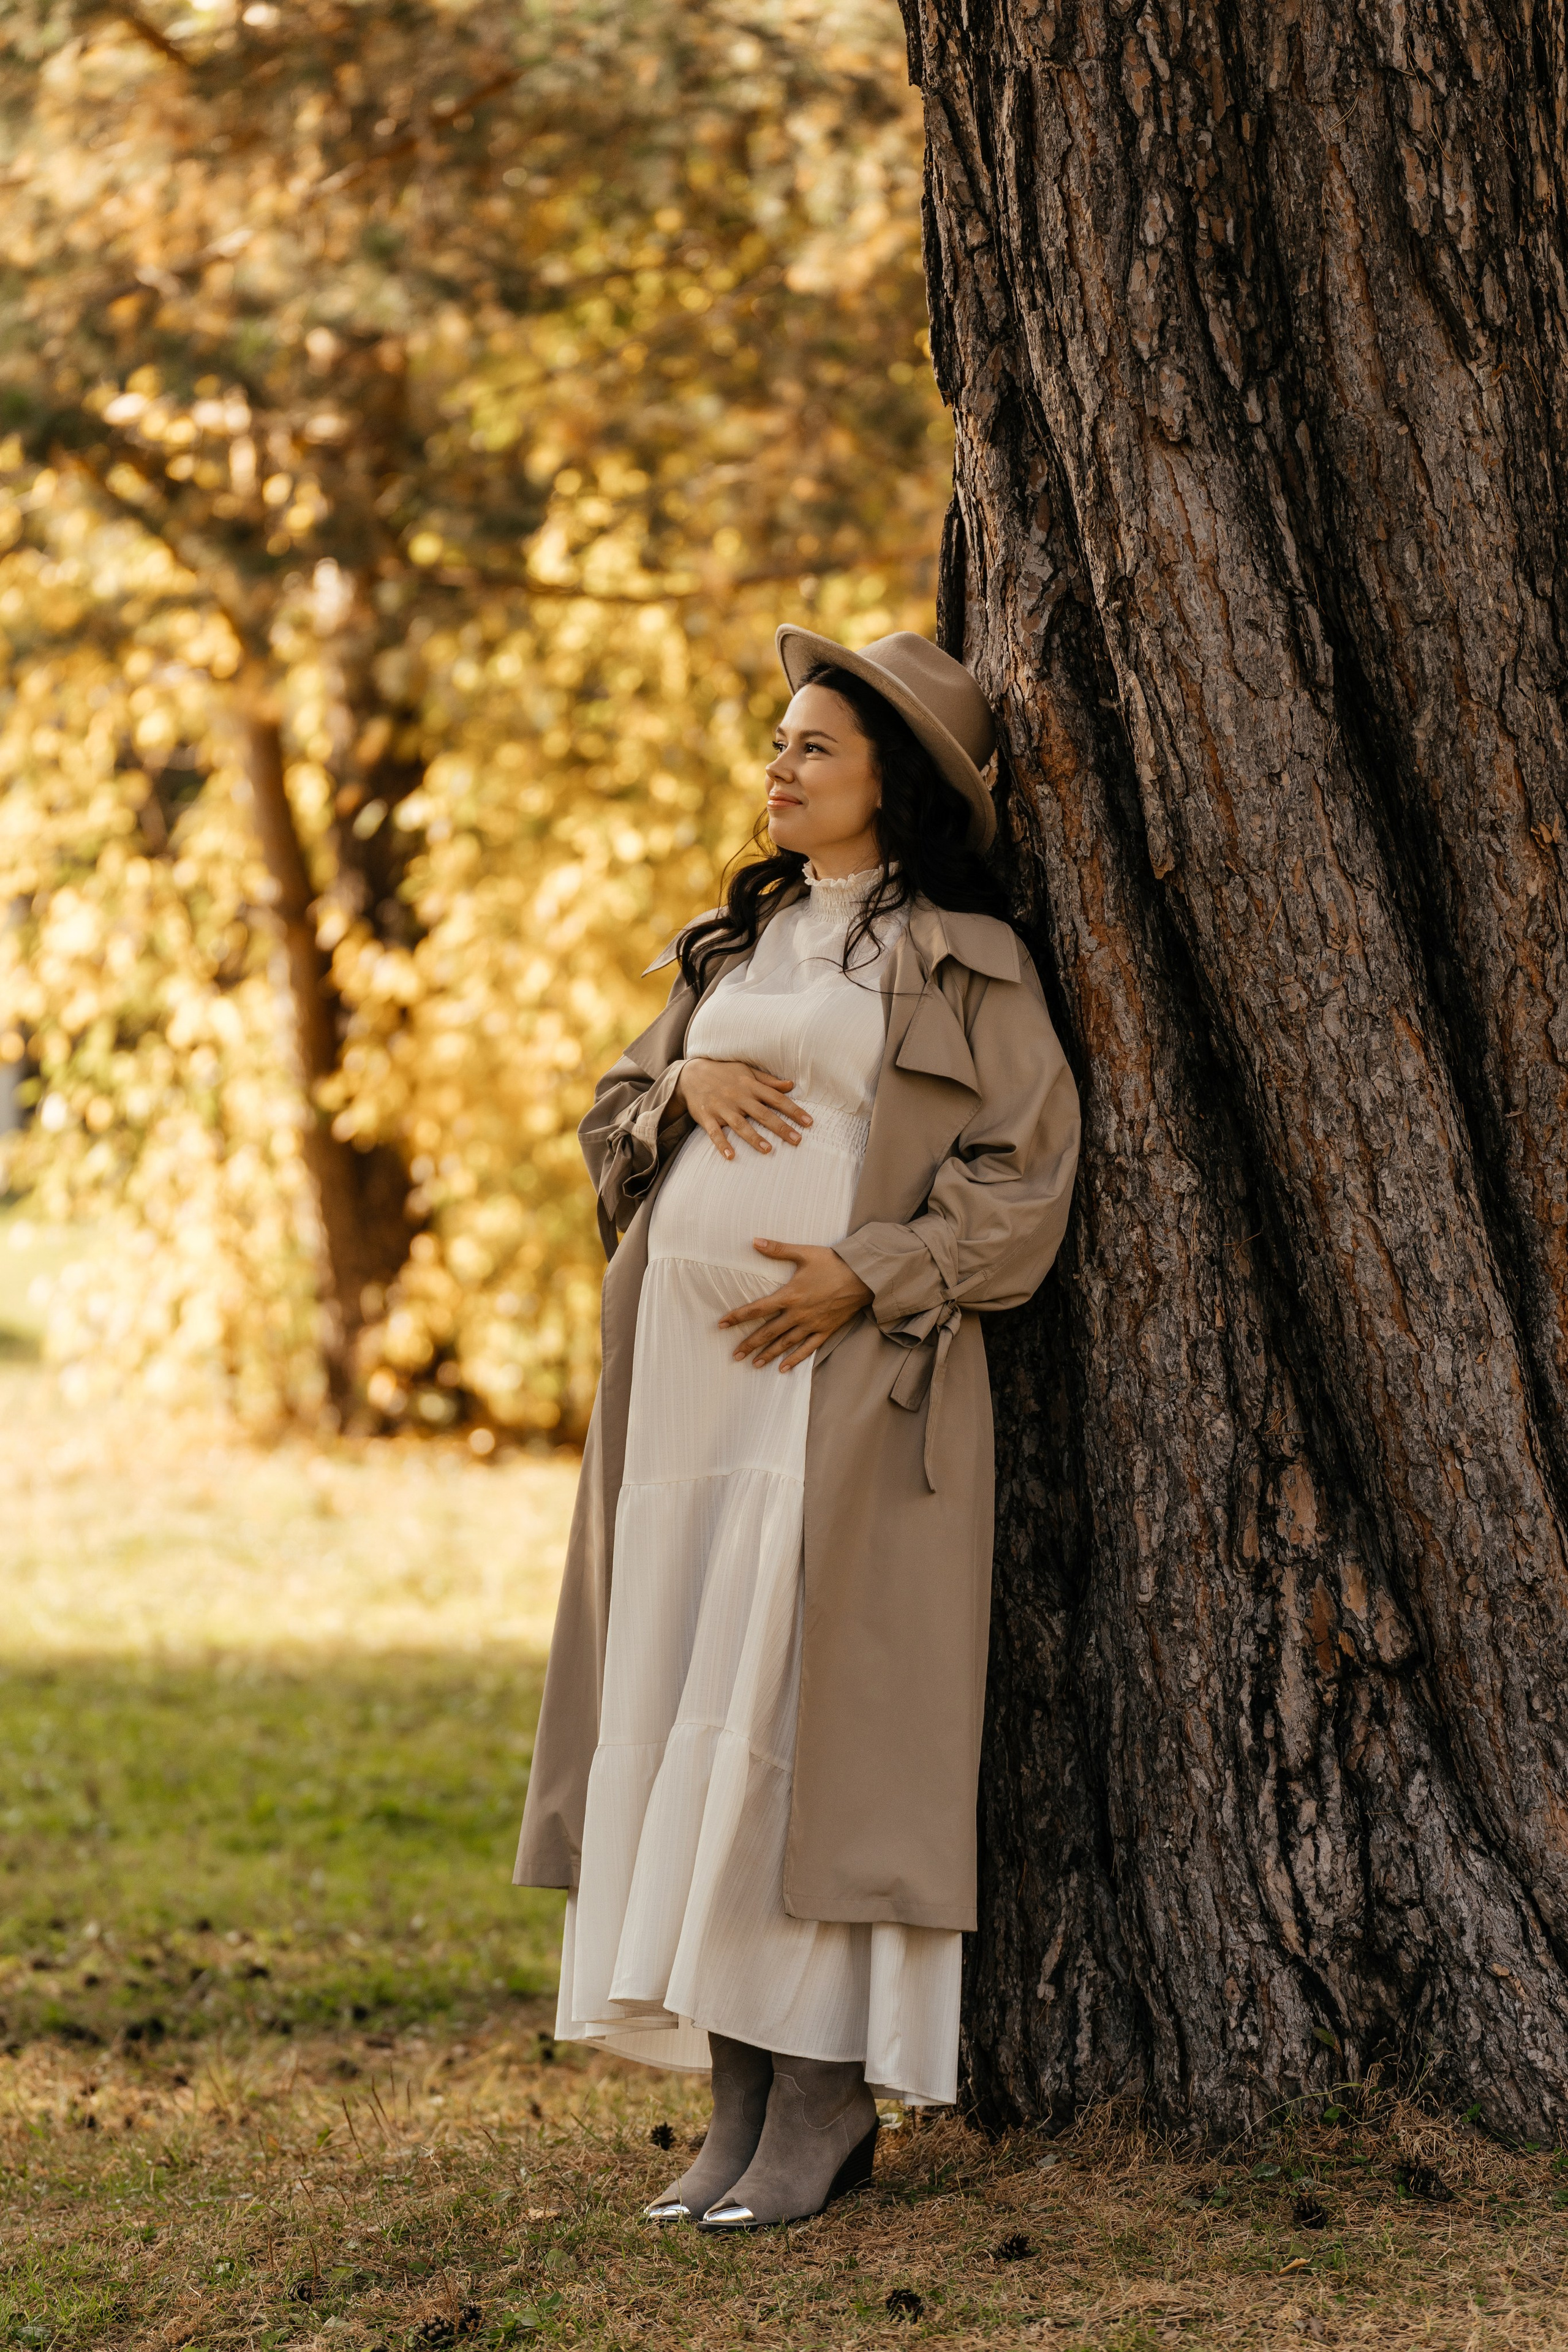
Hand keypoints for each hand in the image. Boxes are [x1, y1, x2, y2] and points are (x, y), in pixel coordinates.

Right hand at [674, 1057, 811, 1158]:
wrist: (690, 1074)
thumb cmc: (723, 1072)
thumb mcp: (746, 1071)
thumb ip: (768, 1081)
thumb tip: (791, 1085)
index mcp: (750, 1085)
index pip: (776, 1099)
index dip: (794, 1110)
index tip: (809, 1122)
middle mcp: (738, 1097)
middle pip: (762, 1113)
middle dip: (781, 1127)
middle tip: (797, 1140)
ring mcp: (722, 1107)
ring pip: (740, 1124)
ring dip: (754, 1138)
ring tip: (768, 1150)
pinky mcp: (706, 1117)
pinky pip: (714, 1133)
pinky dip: (722, 1144)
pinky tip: (731, 1156)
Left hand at [719, 1239, 873, 1370]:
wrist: (863, 1276)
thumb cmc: (833, 1262)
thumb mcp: (804, 1253)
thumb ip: (777, 1249)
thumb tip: (754, 1240)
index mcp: (790, 1295)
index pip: (757, 1309)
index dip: (738, 1316)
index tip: (722, 1324)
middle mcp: (798, 1313)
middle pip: (768, 1332)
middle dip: (750, 1344)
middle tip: (734, 1355)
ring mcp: (812, 1324)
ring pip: (785, 1343)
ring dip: (768, 1354)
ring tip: (754, 1364)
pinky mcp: (825, 1330)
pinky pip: (807, 1348)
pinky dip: (795, 1359)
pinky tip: (783, 1368)